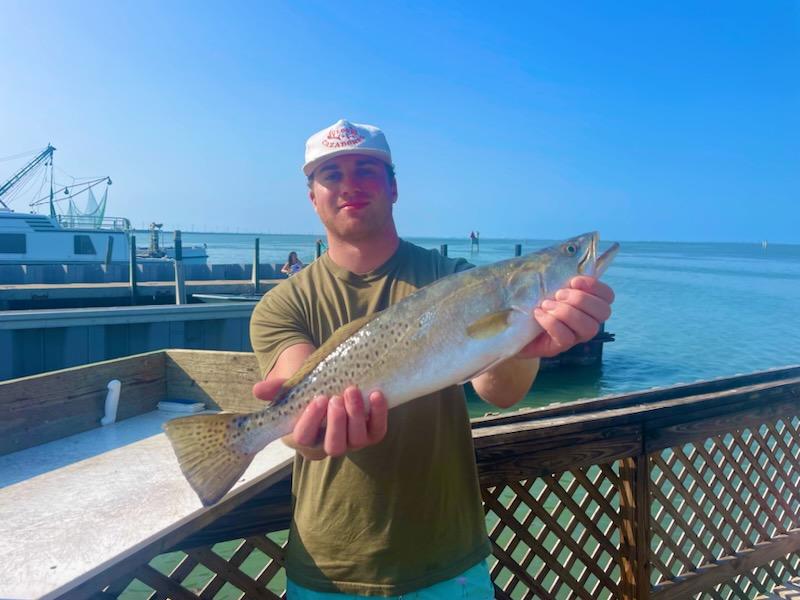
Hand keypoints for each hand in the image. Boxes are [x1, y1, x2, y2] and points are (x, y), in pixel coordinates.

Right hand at [252, 380, 388, 459]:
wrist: (333, 384)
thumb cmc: (308, 390)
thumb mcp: (291, 387)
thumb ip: (276, 389)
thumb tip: (257, 390)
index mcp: (306, 438)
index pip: (304, 439)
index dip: (310, 421)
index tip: (317, 399)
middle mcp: (330, 444)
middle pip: (334, 446)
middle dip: (336, 423)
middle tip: (336, 398)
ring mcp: (353, 441)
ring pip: (357, 440)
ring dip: (356, 416)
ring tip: (353, 391)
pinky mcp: (371, 433)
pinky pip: (378, 430)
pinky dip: (380, 414)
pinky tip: (377, 394)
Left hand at [518, 275, 614, 358]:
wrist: (509, 323)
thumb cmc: (530, 298)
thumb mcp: (545, 281)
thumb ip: (559, 270)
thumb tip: (572, 247)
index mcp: (587, 303)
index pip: (607, 296)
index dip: (595, 286)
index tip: (574, 280)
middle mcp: (587, 320)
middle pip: (603, 312)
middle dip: (580, 300)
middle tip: (558, 294)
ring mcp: (575, 336)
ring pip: (588, 327)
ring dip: (566, 312)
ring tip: (546, 304)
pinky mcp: (559, 347)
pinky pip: (566, 338)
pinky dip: (552, 323)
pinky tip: (538, 314)